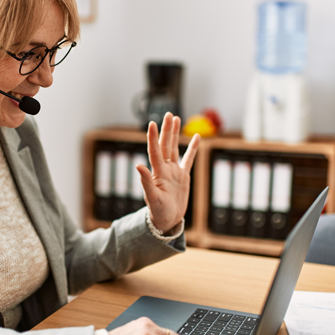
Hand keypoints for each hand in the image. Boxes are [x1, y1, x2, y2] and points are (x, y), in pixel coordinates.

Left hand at [137, 113, 199, 232]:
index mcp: (157, 173)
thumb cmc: (158, 212)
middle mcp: (164, 169)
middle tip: (169, 114)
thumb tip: (138, 165)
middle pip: (165, 145)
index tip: (152, 123)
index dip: (153, 137)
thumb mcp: (152, 198)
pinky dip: (192, 148)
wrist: (167, 221)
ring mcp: (174, 171)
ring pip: (174, 148)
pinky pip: (188, 159)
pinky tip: (196, 137)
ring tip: (176, 118)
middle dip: (167, 130)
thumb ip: (146, 182)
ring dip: (175, 134)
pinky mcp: (183, 176)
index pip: (154, 151)